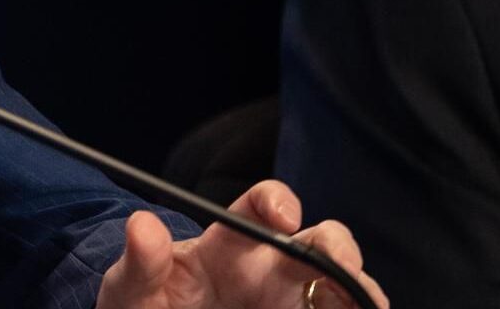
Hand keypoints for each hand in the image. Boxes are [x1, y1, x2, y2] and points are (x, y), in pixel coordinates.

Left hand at [96, 180, 387, 308]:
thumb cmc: (143, 303)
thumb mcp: (130, 288)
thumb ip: (140, 262)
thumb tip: (141, 223)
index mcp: (228, 245)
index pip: (260, 207)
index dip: (277, 201)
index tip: (284, 217)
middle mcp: (269, 268)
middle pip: (321, 242)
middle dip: (341, 249)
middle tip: (346, 272)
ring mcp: (291, 301)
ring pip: (344, 286)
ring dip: (361, 293)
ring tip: (369, 307)